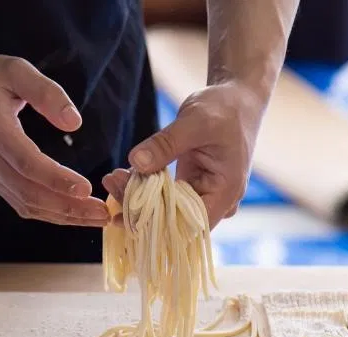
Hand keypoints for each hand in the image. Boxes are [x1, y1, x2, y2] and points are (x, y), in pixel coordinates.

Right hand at [0, 54, 109, 226]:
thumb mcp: (14, 69)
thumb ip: (45, 92)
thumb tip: (74, 123)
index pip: (25, 161)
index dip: (55, 178)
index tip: (86, 189)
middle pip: (29, 191)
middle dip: (68, 207)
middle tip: (103, 213)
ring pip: (27, 204)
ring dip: (63, 215)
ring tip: (97, 218)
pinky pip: (22, 203)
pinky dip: (51, 213)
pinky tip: (76, 214)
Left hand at [102, 82, 265, 228]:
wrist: (236, 100)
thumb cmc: (225, 109)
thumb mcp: (195, 122)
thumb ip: (166, 144)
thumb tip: (135, 162)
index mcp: (225, 193)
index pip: (190, 226)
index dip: (157, 226)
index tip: (126, 210)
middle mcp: (215, 201)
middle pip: (174, 221)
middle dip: (140, 208)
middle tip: (111, 182)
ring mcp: (201, 194)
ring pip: (166, 211)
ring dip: (138, 199)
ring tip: (112, 178)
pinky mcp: (189, 186)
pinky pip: (164, 197)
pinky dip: (144, 189)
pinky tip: (122, 176)